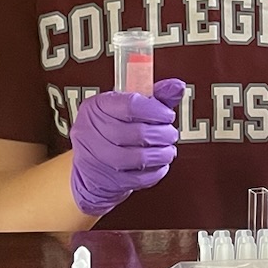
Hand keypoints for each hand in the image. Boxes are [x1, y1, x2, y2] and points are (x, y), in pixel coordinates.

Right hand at [69, 78, 186, 217]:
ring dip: (162, 153)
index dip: (157, 110)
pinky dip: (156, 171)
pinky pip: (140, 178)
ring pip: (139, 157)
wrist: (90, 167)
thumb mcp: (126, 107)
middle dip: (163, 134)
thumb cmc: (112, 129)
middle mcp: (92, 131)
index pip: (131, 105)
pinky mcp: (108, 181)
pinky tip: (159, 163)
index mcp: (96, 107)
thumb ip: (154, 96)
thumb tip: (177, 86)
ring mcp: (98, 159)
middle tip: (170, 134)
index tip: (167, 115)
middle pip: (138, 133)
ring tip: (168, 149)